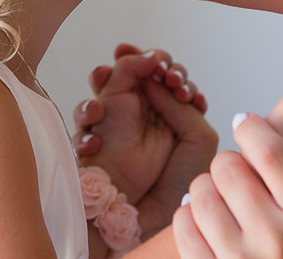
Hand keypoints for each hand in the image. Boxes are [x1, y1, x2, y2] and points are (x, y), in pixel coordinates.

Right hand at [73, 44, 218, 237]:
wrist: (148, 222)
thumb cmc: (177, 187)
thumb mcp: (198, 139)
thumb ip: (180, 103)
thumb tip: (155, 77)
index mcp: (171, 113)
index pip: (166, 74)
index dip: (170, 69)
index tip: (176, 82)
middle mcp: (143, 114)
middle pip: (135, 68)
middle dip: (142, 60)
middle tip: (157, 71)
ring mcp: (116, 122)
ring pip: (103, 80)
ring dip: (106, 73)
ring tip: (110, 76)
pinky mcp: (93, 135)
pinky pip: (85, 111)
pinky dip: (89, 110)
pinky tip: (100, 120)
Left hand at [173, 94, 282, 257]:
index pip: (270, 152)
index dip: (252, 128)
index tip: (246, 123)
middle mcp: (279, 242)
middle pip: (228, 167)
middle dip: (230, 161)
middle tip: (237, 169)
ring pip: (201, 192)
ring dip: (208, 186)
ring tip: (222, 195)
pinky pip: (184, 224)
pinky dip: (190, 214)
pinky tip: (208, 218)